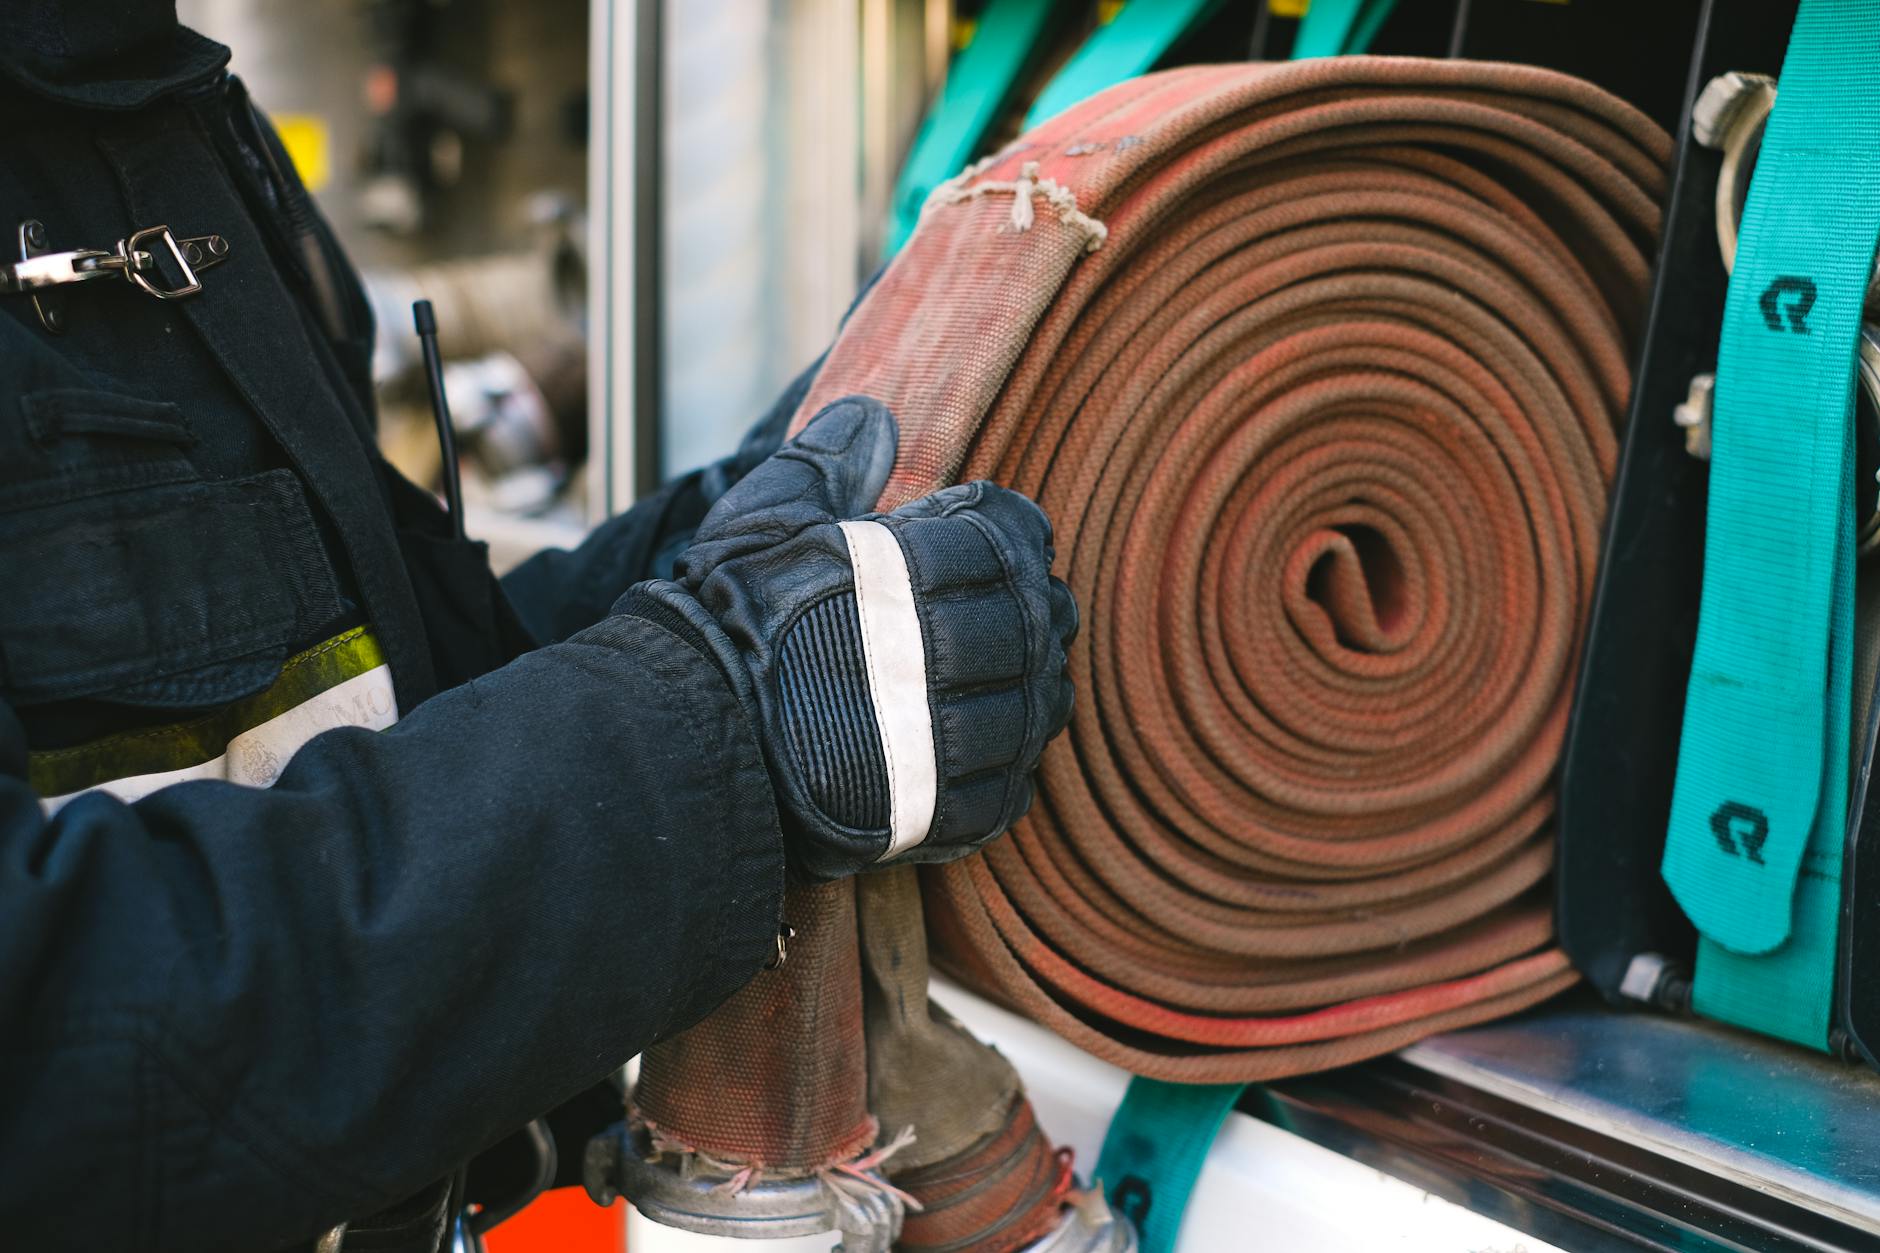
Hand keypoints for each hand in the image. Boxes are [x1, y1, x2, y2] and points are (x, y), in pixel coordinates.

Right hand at [629, 396, 1076, 879]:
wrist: (688, 747)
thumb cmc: (722, 630)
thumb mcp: (760, 527)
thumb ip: (824, 470)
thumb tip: (872, 418)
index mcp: (912, 575)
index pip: (1008, 537)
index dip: (1008, 529)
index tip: (992, 532)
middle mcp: (944, 656)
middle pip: (1034, 621)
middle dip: (1029, 606)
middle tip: (1012, 603)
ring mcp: (950, 742)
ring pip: (1035, 706)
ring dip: (1029, 686)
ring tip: (1003, 677)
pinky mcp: (942, 812)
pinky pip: (1010, 786)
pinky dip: (1007, 766)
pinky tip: (984, 750)